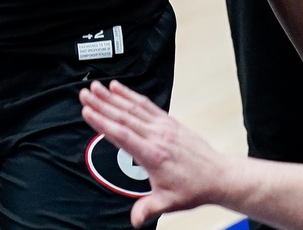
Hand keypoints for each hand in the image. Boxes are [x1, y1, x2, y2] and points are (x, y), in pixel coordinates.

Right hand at [79, 80, 226, 226]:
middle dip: (101, 104)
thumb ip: (148, 208)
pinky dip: (130, 95)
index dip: (103, 123)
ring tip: (96, 87)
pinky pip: (146, 105)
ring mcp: (162, 127)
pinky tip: (118, 88)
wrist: (218, 176)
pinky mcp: (168, 121)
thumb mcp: (169, 202)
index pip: (122, 135)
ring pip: (133, 108)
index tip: (87, 112)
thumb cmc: (194, 188)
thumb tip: (134, 220)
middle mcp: (156, 137)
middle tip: (84, 94)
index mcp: (153, 155)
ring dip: (112, 96)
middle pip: (123, 117)